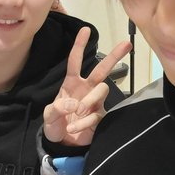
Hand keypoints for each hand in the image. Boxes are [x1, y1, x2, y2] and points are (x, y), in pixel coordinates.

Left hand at [43, 27, 130, 145]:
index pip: (75, 61)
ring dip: (89, 100)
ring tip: (78, 111)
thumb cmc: (55, 123)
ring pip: (102, 90)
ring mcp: (95, 102)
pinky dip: (84, 122)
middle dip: (114, 56)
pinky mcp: (99, 117)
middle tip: (126, 44)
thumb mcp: (48, 116)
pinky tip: (74, 128)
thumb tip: (72, 104)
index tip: (86, 30)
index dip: (79, 45)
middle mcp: (86, 89)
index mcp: (72, 83)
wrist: (62, 143)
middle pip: (102, 70)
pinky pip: (97, 115)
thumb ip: (55, 109)